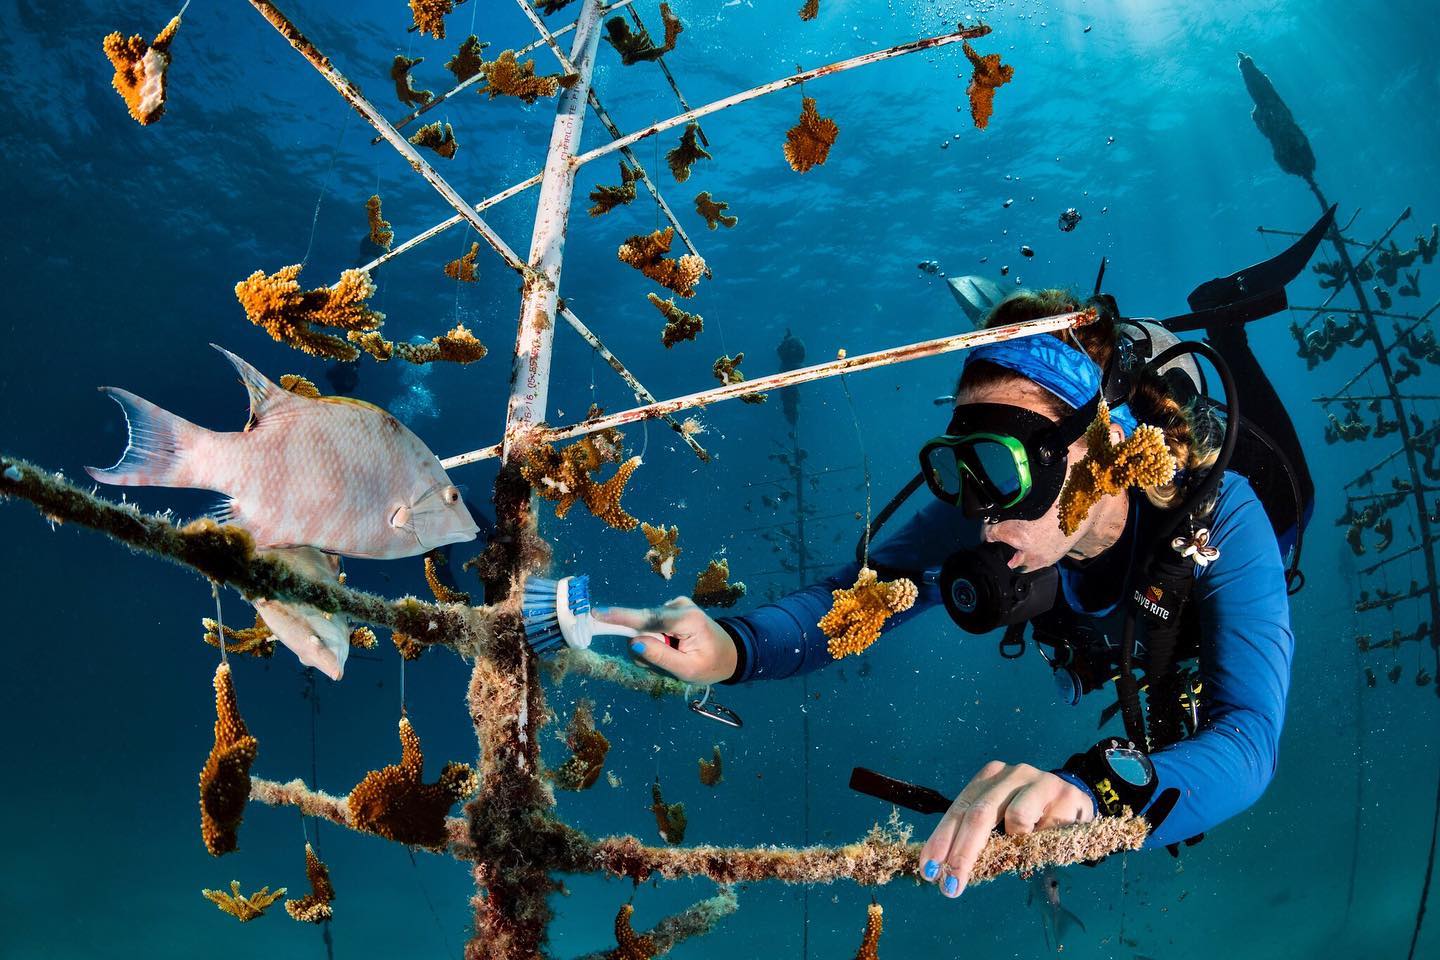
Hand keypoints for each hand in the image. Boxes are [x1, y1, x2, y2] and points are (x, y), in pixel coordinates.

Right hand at [592, 597, 737, 684]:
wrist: (730, 653)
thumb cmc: (711, 664)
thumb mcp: (687, 669)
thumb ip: (660, 656)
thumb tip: (633, 642)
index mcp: (686, 619)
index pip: (647, 618)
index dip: (620, 617)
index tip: (596, 613)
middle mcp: (679, 606)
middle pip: (642, 625)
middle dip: (645, 647)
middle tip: (662, 664)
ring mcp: (675, 605)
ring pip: (644, 628)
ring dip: (652, 647)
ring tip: (672, 657)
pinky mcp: (671, 609)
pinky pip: (650, 626)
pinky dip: (656, 641)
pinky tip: (672, 648)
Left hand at [918, 761, 1093, 897]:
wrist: (1079, 801)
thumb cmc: (1035, 817)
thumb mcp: (1003, 823)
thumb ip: (982, 838)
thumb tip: (950, 870)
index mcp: (987, 780)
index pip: (957, 810)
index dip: (941, 841)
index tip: (929, 870)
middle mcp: (1007, 774)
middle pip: (978, 815)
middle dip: (962, 854)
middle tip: (952, 885)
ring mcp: (1034, 779)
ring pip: (1015, 818)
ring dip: (1015, 843)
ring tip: (1024, 847)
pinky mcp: (1060, 791)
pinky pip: (1045, 826)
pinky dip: (1041, 840)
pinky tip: (1047, 837)